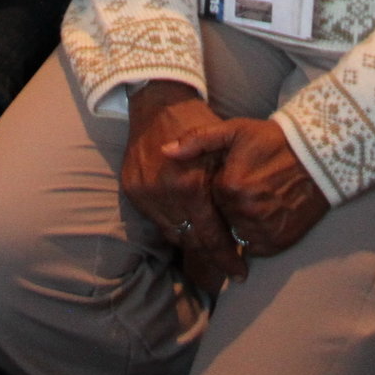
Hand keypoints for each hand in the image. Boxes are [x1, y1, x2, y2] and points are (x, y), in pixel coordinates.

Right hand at [122, 80, 242, 295]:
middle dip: (212, 254)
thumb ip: (228, 190)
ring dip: (192, 240)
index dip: (227, 259)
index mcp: (189, 186)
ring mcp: (144, 194)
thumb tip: (242, 229)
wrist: (158, 101)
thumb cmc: (197, 122)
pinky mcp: (131, 190)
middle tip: (231, 263)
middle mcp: (164, 195)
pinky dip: (173, 225)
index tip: (240, 273)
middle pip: (191, 241)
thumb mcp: (223, 151)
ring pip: (173, 234)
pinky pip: (156, 220)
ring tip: (211, 245)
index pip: (210, 237)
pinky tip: (188, 223)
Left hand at [163, 115, 328, 256]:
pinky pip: (255, 247)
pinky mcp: (279, 241)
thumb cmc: (274, 140)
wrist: (320, 156)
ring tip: (260, 199)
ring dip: (242, 222)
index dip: (222, 186)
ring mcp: (263, 229)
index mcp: (230, 186)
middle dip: (230, 206)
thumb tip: (165, 151)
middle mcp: (245, 212)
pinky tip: (268, 214)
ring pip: (237, 234)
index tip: (237, 174)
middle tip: (251, 186)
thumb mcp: (235, 131)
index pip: (210, 198)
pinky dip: (257, 235)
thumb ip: (197, 140)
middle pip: (223, 218)